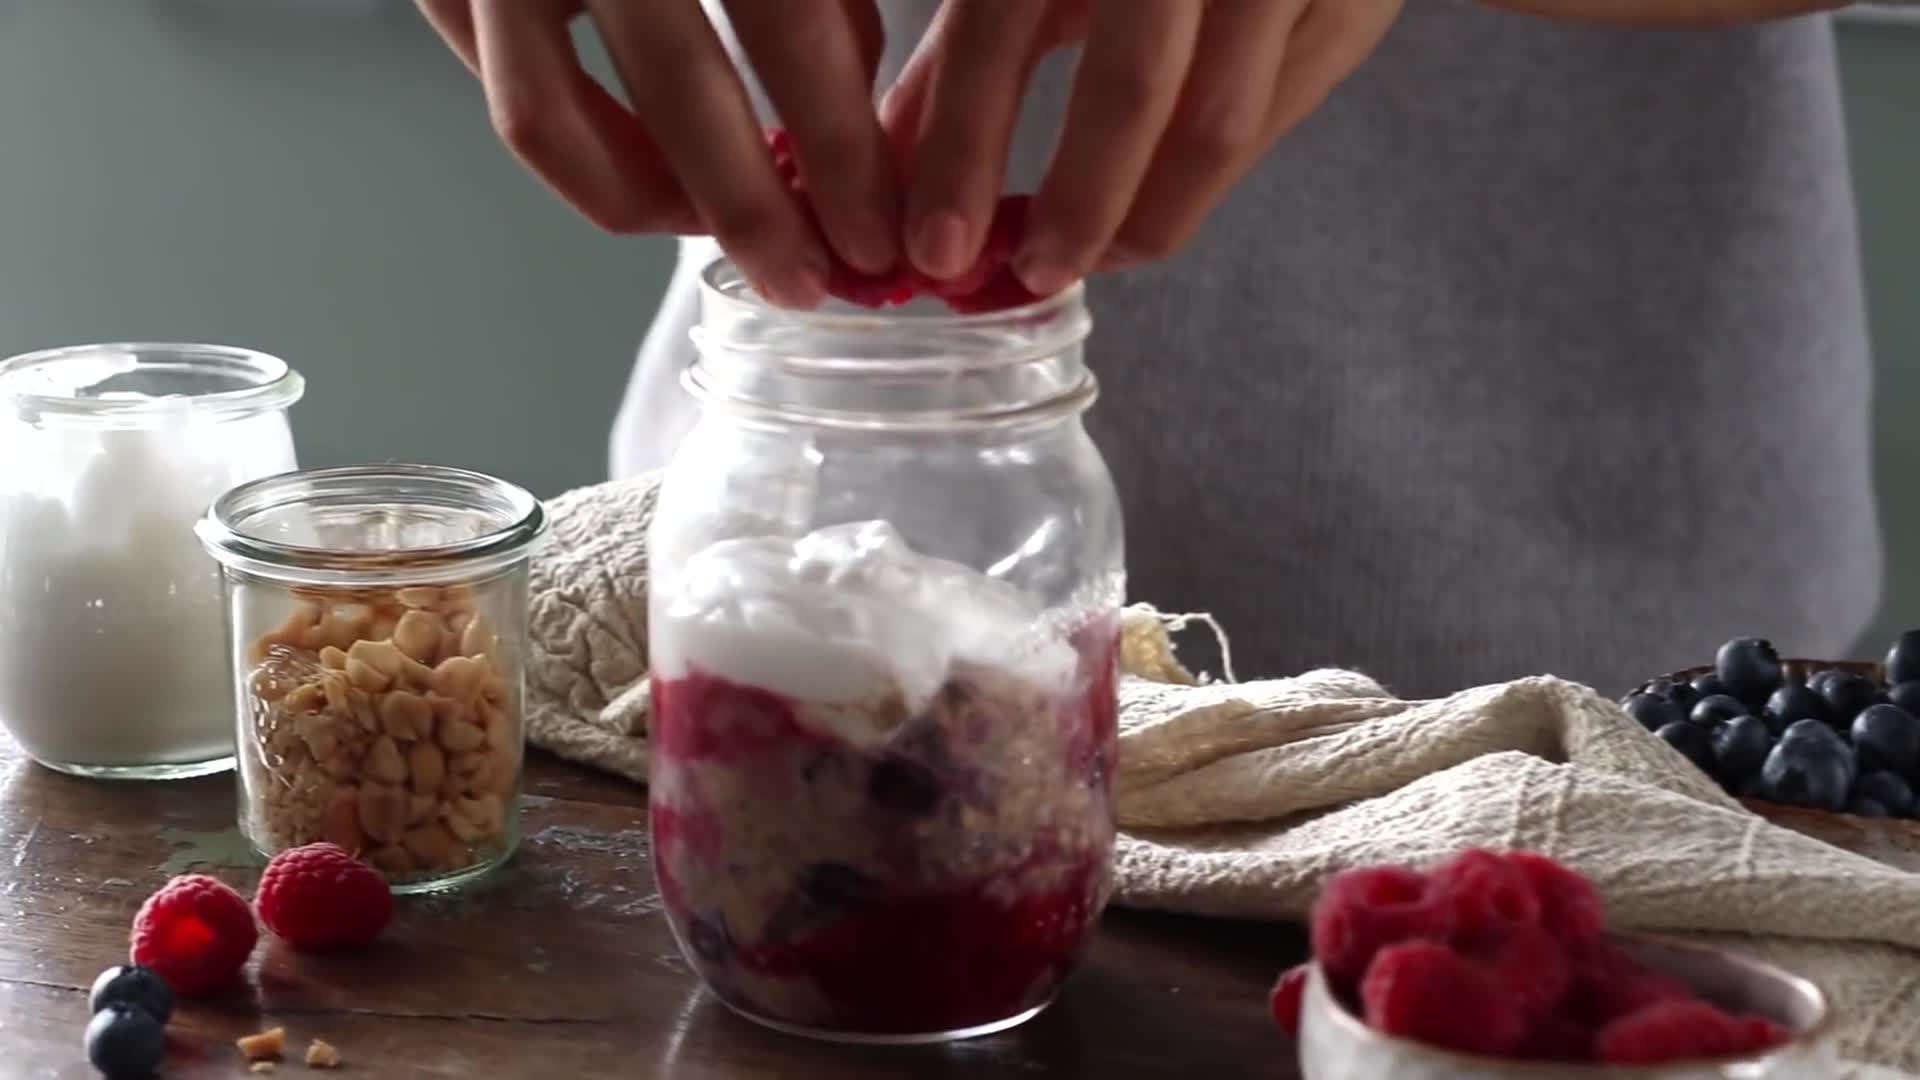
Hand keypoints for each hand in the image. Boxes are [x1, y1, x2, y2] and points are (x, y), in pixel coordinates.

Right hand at [415, 0, 900, 307]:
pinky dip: (570, 140)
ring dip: (641, 198)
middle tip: (806, 275)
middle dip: (753, 210)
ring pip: (544, 120)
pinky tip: (638, 160)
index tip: (881, 229)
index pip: (790, 27)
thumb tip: (852, 91)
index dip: (844, 148)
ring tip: (708, 226)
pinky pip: (495, 83)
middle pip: (677, 92)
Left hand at [882, 0, 1403, 294]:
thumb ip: (973, 44)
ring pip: (1217, 122)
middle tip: (1031, 274)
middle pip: (1132, 84)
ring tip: (1095, 260)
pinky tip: (1153, 209)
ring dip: (1147, 215)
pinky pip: (1274, 115)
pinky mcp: (1351, 2)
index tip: (935, 246)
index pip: (1005, 19)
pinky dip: (1205, 180)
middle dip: (1076, 201)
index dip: (964, 144)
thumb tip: (891, 158)